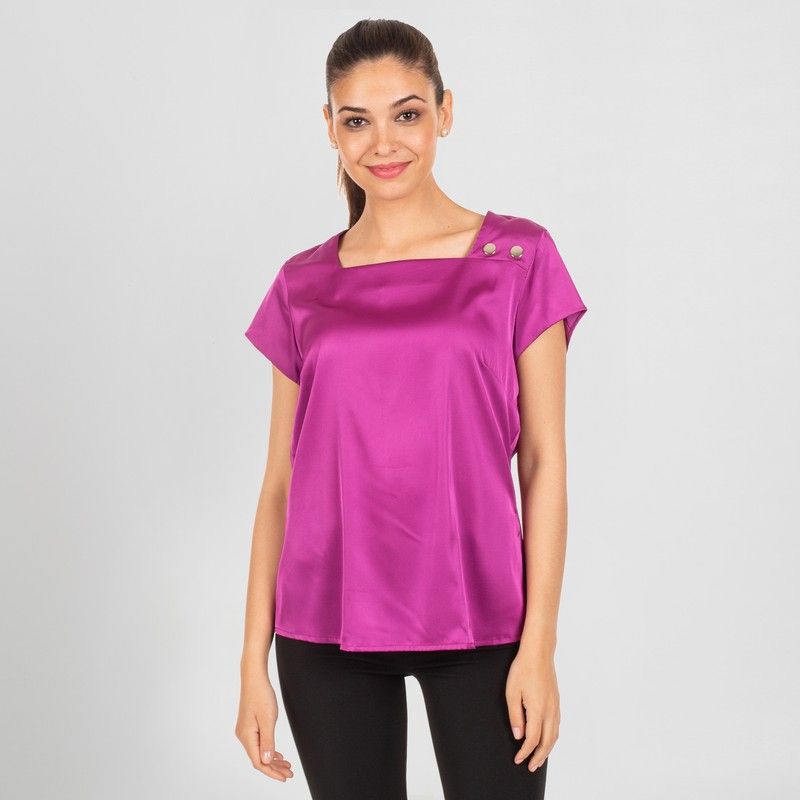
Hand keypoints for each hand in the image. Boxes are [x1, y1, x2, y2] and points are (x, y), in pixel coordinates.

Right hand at [235, 666, 293, 781]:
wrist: (254, 678)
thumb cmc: (261, 695)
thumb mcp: (268, 719)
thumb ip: (268, 741)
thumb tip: (266, 760)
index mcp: (246, 736)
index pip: (258, 762)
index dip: (271, 772)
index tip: (284, 778)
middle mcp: (243, 736)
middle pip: (259, 758)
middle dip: (274, 768)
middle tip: (289, 773)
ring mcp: (245, 731)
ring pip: (259, 751)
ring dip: (273, 759)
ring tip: (287, 765)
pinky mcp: (249, 726)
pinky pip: (259, 743)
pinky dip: (269, 750)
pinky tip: (277, 754)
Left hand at [505, 650, 559, 771]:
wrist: (538, 653)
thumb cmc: (522, 669)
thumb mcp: (512, 692)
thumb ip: (515, 716)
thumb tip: (519, 735)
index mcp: (538, 710)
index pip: (532, 739)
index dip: (525, 752)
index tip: (517, 759)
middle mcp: (550, 711)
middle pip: (547, 742)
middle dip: (539, 757)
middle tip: (531, 767)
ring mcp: (555, 706)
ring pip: (554, 735)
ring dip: (547, 749)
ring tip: (539, 759)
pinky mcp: (557, 701)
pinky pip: (557, 726)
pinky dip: (552, 738)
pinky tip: (547, 739)